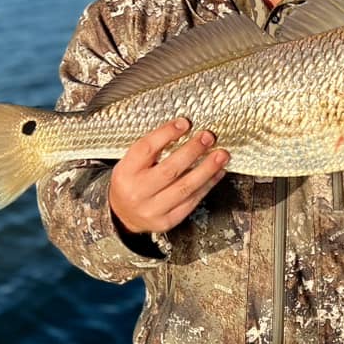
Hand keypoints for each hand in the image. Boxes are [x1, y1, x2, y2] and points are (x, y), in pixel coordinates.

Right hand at [109, 118, 228, 234]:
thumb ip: (153, 148)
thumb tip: (184, 128)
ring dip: (207, 169)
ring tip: (220, 155)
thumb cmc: (131, 182)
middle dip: (193, 151)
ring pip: (185, 188)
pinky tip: (216, 173)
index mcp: (125, 172)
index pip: (146, 149)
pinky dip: (207, 185)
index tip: (184, 123)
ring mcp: (152, 209)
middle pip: (169, 169)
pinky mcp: (166, 221)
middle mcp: (137, 192)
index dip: (167, 133)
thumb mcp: (132, 162)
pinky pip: (191, 202)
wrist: (123, 214)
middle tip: (208, 137)